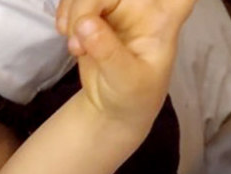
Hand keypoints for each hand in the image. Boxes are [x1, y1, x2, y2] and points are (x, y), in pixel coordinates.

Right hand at [55, 0, 197, 127]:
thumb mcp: (127, 80)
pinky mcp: (95, 8)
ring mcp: (118, 4)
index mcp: (164, 19)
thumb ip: (109, 53)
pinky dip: (65, 12)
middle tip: (80, 32)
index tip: (161, 0)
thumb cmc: (134, 95)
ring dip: (74, 9)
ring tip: (75, 46)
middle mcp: (144, 5)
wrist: (114, 105)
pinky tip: (68, 36)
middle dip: (90, 2)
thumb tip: (86, 26)